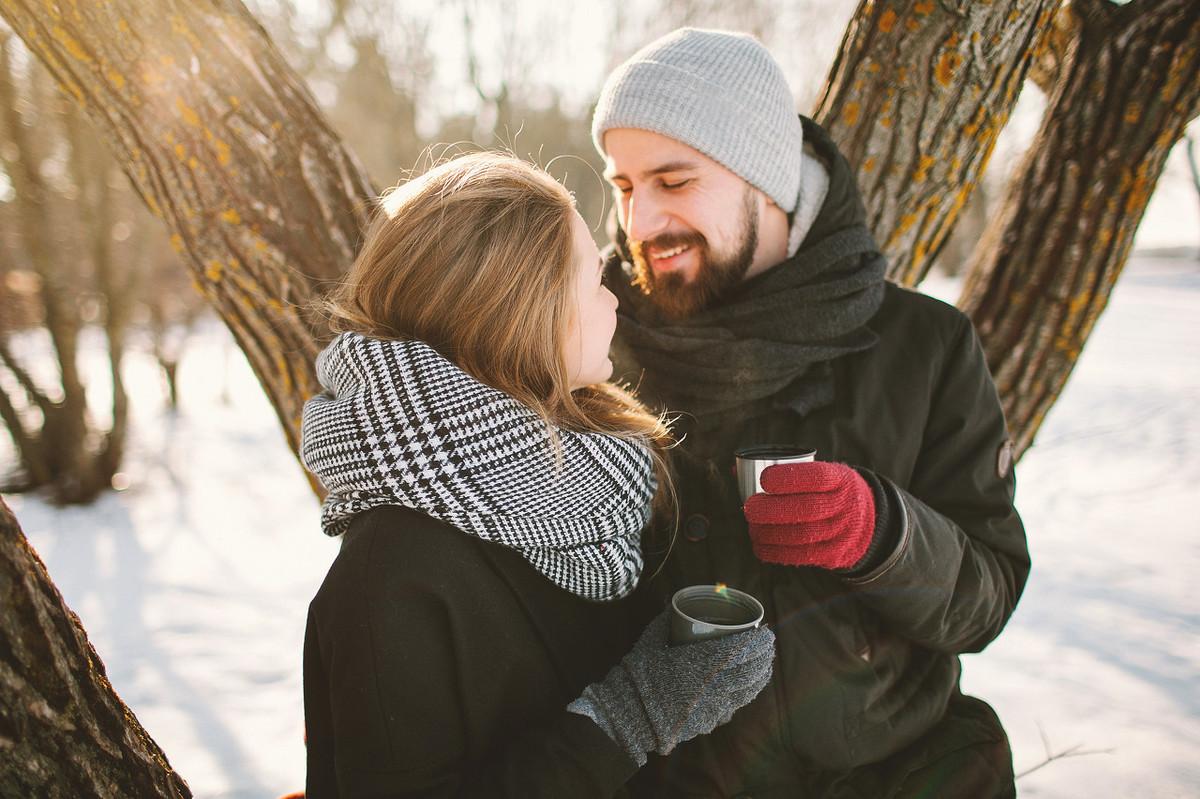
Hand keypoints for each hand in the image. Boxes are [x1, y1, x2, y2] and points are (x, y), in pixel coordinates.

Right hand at [566, 610, 774, 764]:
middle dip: (764, 657)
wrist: (629, 714)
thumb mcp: (651, 640)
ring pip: (747, 691)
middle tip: (769, 646)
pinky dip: (745, 695)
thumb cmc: (638, 674)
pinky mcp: (708, 722)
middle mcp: (711, 686)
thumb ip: (666, 621)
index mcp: (699, 663)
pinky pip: (734, 706)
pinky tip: (748, 688)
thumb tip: (673, 604)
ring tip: (765, 665)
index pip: (739, 651)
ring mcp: (712, 707)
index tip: (766, 632)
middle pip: (749, 671)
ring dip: (760, 677)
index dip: (758, 642)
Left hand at [742, 461, 875, 570]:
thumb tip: (736, 470)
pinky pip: (802, 556)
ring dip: (770, 533)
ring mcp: (841, 532)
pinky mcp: (833, 555)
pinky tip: (760, 545)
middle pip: (807, 509)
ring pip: (802, 535)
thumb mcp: (823, 473)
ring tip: (752, 527)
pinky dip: (776, 552)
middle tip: (749, 508)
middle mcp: (844, 506)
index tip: (764, 480)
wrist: (867, 521)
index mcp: (841, 480)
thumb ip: (785, 471)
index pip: (817, 478)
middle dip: (772, 510)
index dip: (788, 479)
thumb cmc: (831, 492)